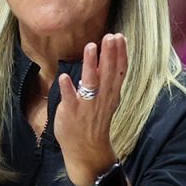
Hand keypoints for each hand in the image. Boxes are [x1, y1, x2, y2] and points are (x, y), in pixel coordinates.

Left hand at [54, 34, 125, 185]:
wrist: (86, 149)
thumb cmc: (94, 120)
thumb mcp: (105, 99)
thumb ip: (105, 79)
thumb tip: (106, 56)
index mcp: (111, 94)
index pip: (119, 71)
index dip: (120, 54)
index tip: (120, 37)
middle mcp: (102, 98)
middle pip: (108, 73)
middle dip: (109, 54)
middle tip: (110, 36)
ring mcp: (87, 106)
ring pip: (91, 84)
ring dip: (91, 65)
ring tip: (91, 46)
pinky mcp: (72, 113)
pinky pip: (70, 100)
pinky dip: (68, 89)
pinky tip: (64, 77)